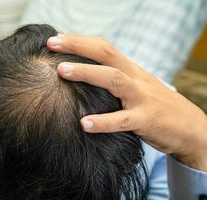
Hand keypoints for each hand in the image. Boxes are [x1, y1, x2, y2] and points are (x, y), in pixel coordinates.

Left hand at [47, 34, 206, 170]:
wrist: (190, 126)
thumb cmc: (155, 105)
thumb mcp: (137, 85)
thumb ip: (116, 79)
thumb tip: (87, 76)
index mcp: (131, 70)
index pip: (104, 47)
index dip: (81, 41)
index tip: (57, 39)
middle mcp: (135, 78)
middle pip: (106, 55)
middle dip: (78, 47)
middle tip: (52, 44)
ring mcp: (141, 98)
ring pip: (113, 80)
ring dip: (86, 73)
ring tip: (61, 71)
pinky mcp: (146, 120)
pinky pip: (122, 120)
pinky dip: (103, 122)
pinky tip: (84, 123)